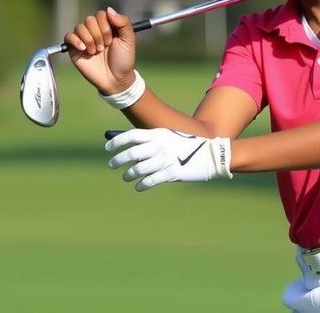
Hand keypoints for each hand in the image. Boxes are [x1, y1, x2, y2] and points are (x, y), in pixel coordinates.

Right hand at [63, 7, 136, 94]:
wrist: (115, 79)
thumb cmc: (124, 59)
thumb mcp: (129, 40)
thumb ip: (123, 22)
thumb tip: (109, 10)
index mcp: (108, 26)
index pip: (101, 14)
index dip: (105, 25)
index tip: (112, 39)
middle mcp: (95, 30)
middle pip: (89, 19)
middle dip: (98, 34)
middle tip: (105, 47)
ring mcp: (84, 39)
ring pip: (80, 27)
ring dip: (90, 40)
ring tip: (97, 51)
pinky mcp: (74, 48)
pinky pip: (68, 36)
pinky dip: (76, 40)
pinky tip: (84, 49)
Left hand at [106, 128, 232, 191]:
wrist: (211, 155)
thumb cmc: (186, 147)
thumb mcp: (169, 138)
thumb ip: (151, 142)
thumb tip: (128, 149)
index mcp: (159, 134)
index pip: (132, 136)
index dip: (117, 142)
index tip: (108, 148)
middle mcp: (161, 145)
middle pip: (132, 153)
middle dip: (119, 160)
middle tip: (112, 165)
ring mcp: (166, 159)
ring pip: (139, 169)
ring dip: (129, 174)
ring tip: (126, 177)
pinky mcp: (172, 173)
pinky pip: (151, 180)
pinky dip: (142, 185)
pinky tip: (139, 187)